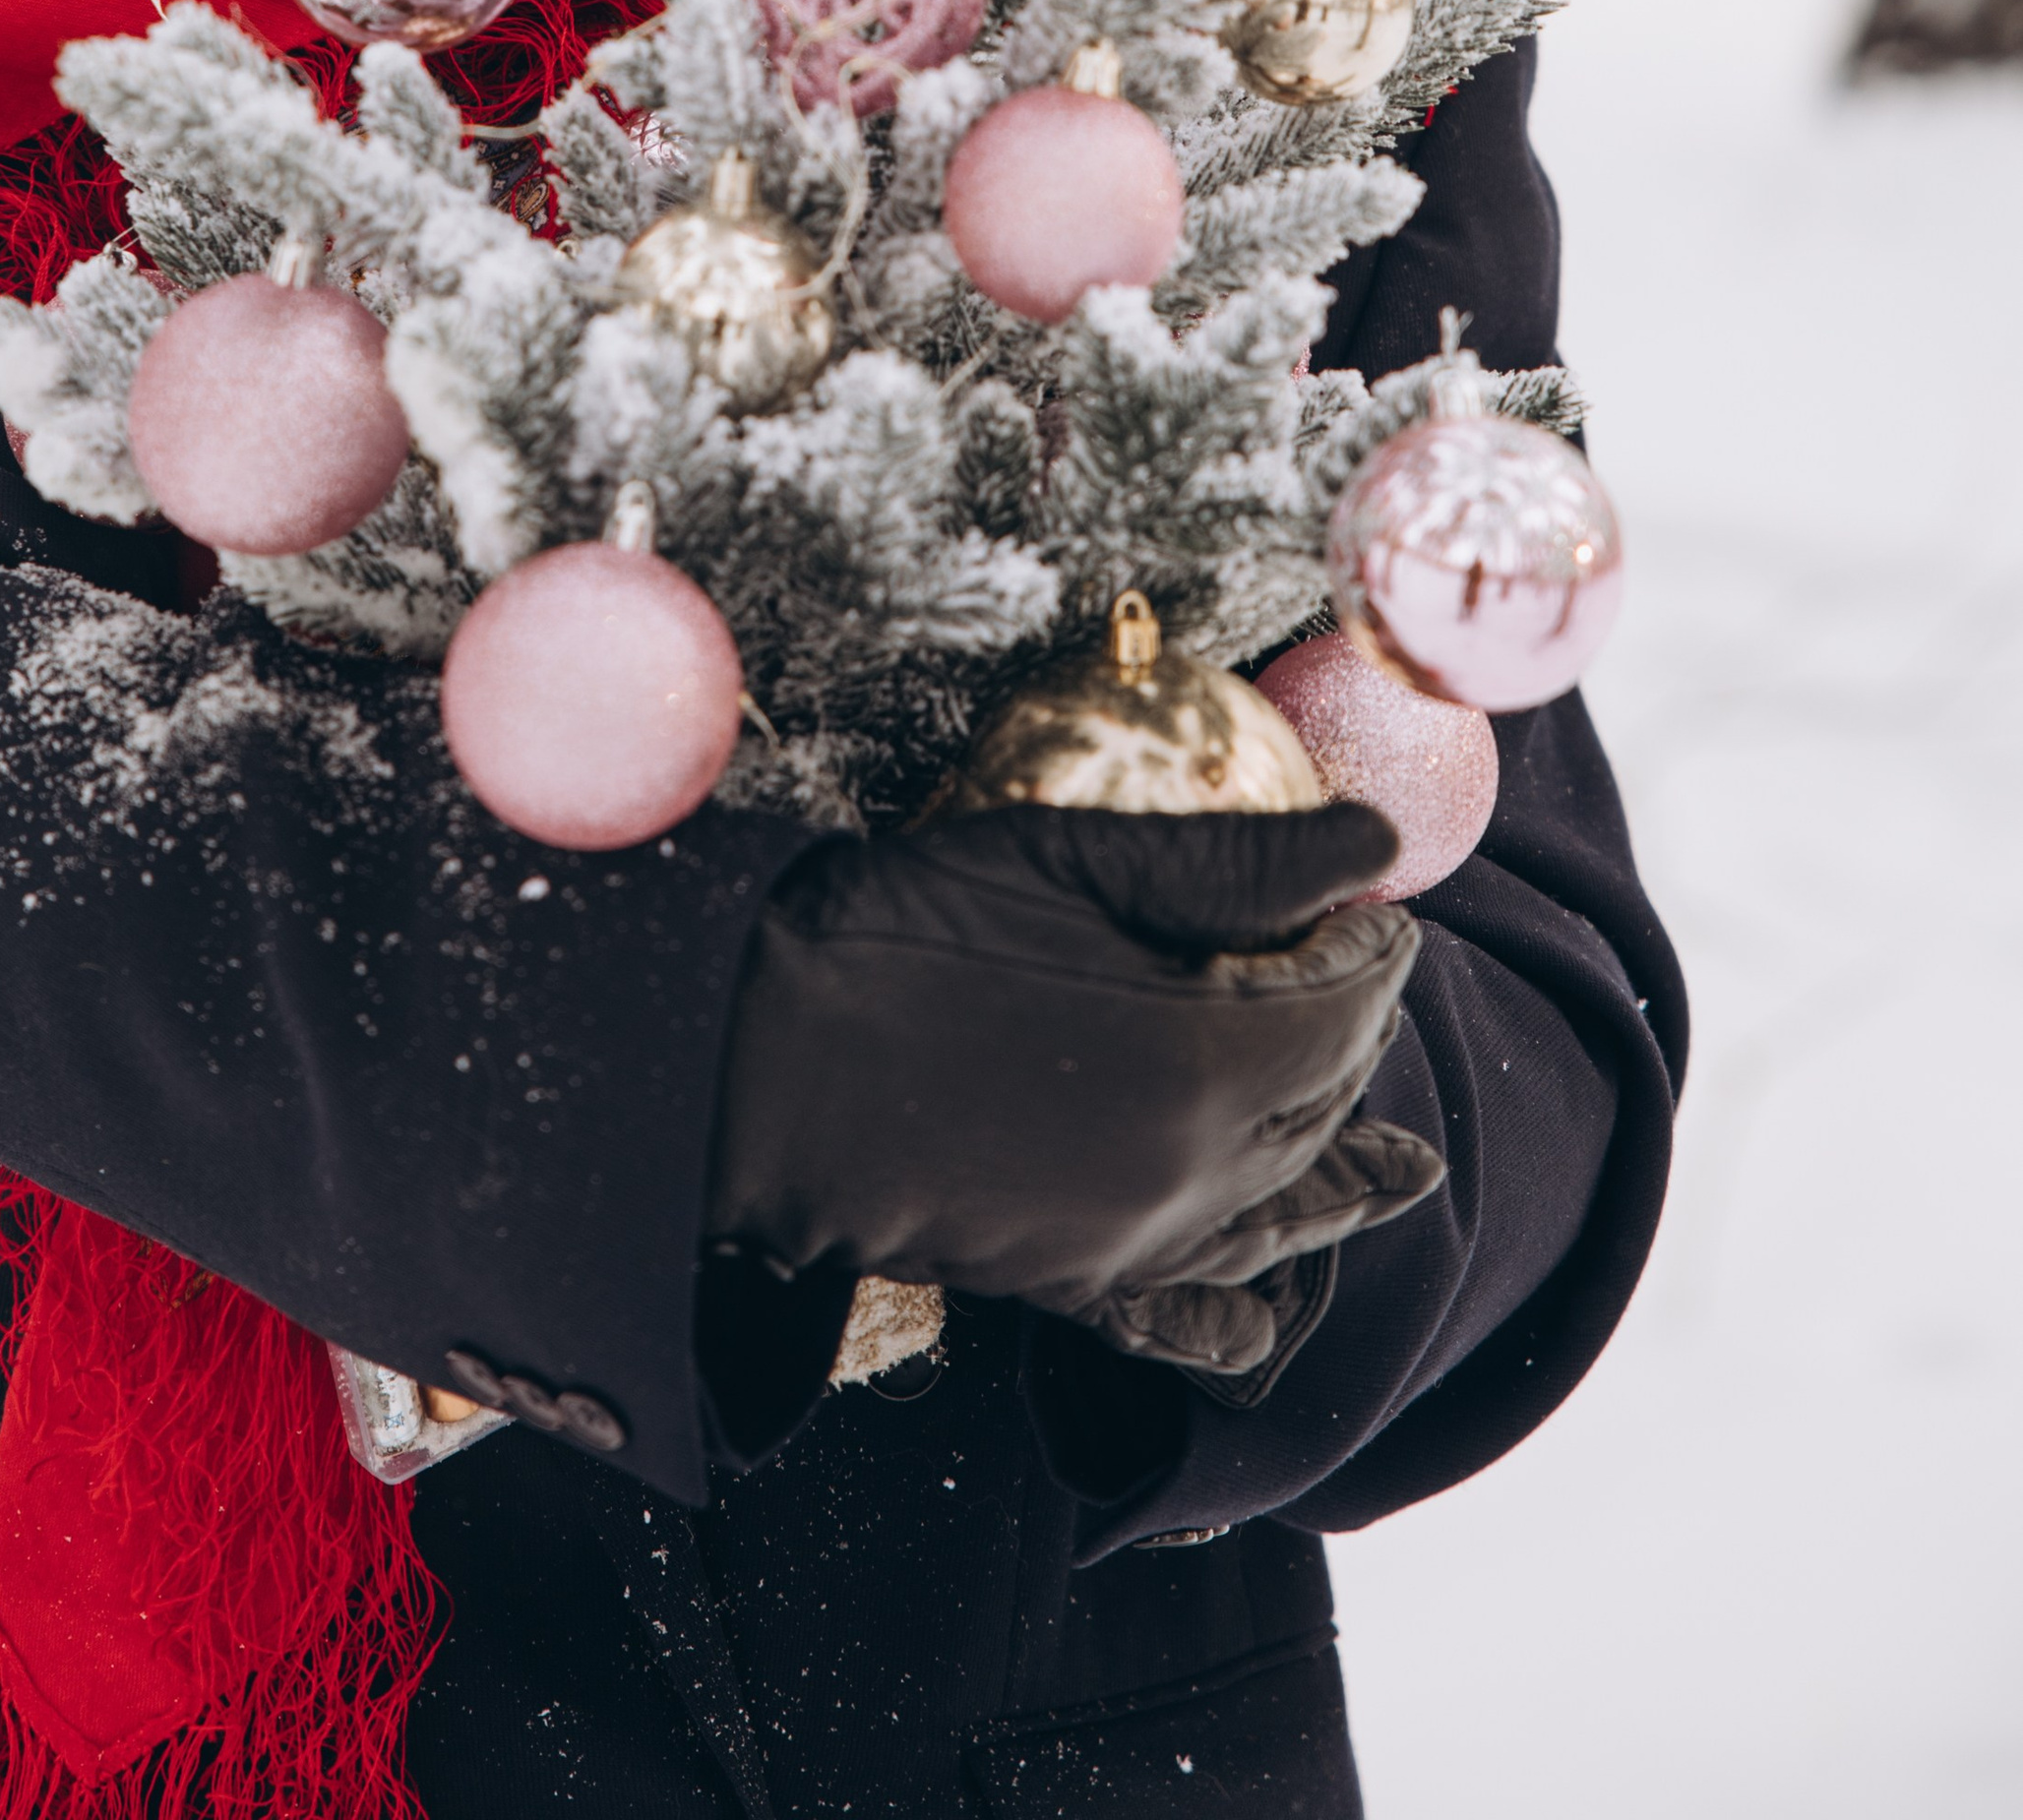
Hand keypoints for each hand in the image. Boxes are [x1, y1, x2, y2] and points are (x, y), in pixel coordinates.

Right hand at [704, 802, 1443, 1313]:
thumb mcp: (1075, 861)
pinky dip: (1240, 1319)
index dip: (1372, 945)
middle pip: (1323, 1101)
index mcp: (1209, 1058)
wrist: (762, 1060)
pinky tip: (1265, 1314)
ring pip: (1280, 1211)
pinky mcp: (1068, 1281)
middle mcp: (1195, 1170)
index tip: (1377, 903)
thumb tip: (1377, 849)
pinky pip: (1185, 1320)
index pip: (1346, 1003)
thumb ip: (1240, 865)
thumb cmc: (908, 935)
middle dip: (1357, 1035)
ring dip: (1344, 1176)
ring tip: (1407, 1173)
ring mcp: (1135, 1238)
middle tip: (1360, 974)